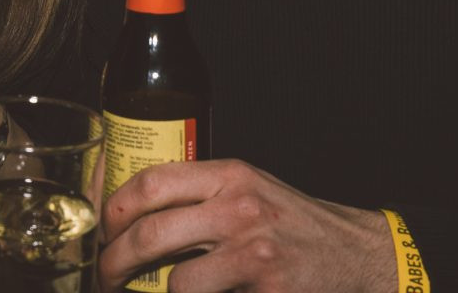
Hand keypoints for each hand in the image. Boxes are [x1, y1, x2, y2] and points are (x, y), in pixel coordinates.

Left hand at [98, 160, 395, 292]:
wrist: (356, 254)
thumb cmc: (294, 224)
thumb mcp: (249, 191)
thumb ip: (202, 195)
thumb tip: (135, 211)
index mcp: (230, 175)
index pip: (153, 181)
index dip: (114, 208)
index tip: (102, 229)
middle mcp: (239, 207)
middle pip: (151, 232)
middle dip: (113, 261)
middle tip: (104, 275)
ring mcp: (253, 251)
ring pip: (175, 281)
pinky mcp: (266, 288)